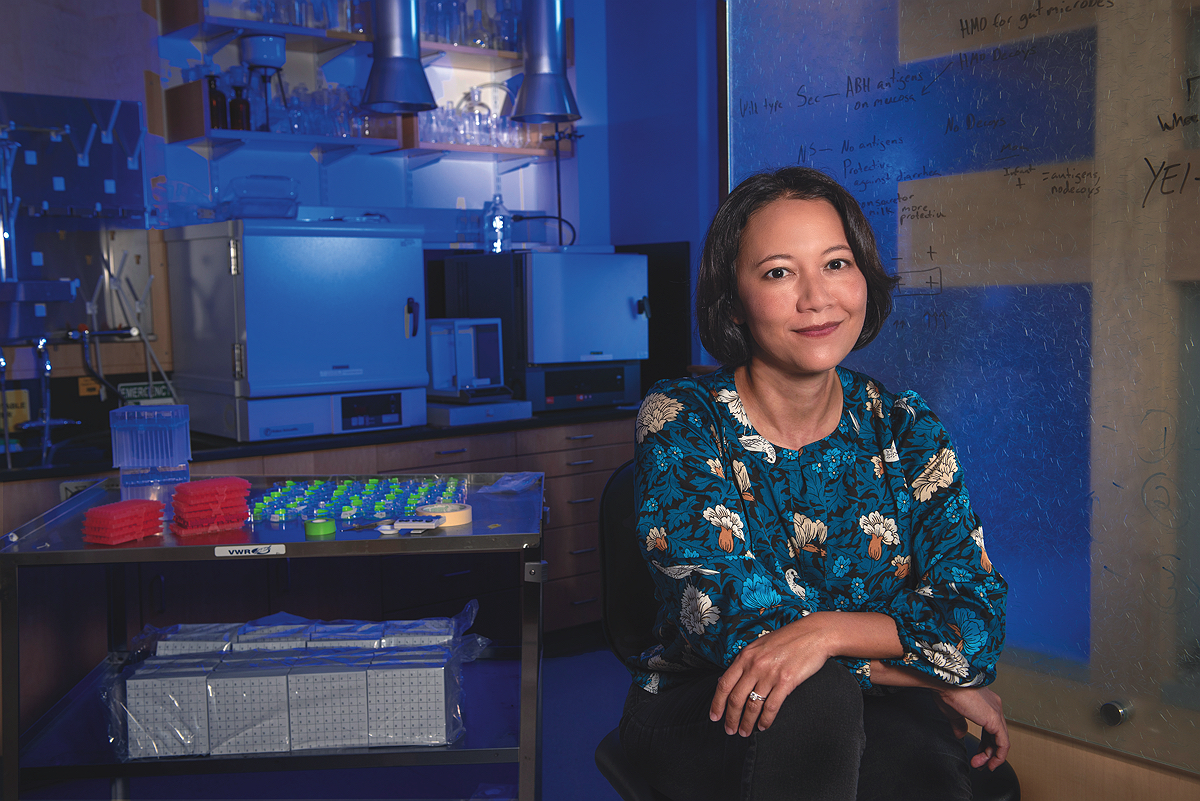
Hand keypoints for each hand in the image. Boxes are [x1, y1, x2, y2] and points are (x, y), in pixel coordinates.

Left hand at [707, 617, 833, 736]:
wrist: (814, 634)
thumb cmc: (788, 639)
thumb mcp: (760, 646)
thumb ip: (745, 661)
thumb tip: (729, 678)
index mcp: (745, 656)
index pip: (724, 684)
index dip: (717, 703)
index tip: (714, 717)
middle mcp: (754, 665)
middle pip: (736, 698)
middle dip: (731, 718)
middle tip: (730, 731)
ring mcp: (770, 674)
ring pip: (752, 705)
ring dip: (747, 722)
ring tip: (745, 732)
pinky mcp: (786, 681)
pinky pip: (771, 706)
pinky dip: (766, 720)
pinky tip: (763, 726)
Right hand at [934, 686, 1008, 770]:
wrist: (947, 680)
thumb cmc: (947, 689)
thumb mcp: (953, 711)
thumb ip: (959, 724)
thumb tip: (961, 734)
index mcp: (986, 703)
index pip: (991, 728)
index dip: (985, 743)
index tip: (978, 754)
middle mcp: (994, 706)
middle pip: (997, 735)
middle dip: (988, 752)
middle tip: (979, 763)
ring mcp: (996, 712)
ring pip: (1001, 740)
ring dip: (991, 756)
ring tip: (980, 765)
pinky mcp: (995, 719)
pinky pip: (1003, 743)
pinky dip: (999, 756)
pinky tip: (991, 763)